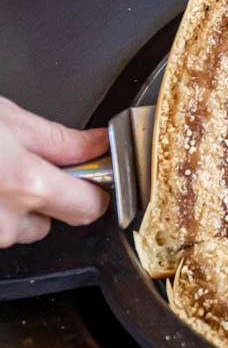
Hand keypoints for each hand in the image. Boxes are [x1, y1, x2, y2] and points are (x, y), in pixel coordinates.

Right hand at [0, 97, 109, 247]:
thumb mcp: (7, 119)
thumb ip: (60, 139)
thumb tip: (98, 144)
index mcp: (26, 184)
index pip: (91, 207)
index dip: (96, 191)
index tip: (94, 178)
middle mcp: (7, 220)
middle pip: (56, 222)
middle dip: (54, 198)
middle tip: (28, 168)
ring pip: (22, 228)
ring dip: (17, 208)